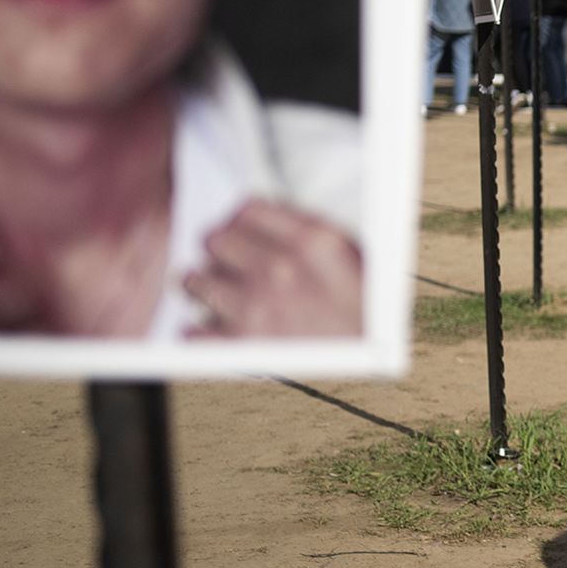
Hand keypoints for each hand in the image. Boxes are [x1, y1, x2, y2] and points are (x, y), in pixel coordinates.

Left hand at [184, 201, 362, 337]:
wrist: (373, 358)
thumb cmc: (364, 307)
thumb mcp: (346, 253)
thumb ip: (302, 230)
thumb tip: (255, 217)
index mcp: (312, 241)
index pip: (247, 209)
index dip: (239, 218)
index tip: (238, 230)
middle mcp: (281, 268)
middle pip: (215, 239)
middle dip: (219, 249)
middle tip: (226, 262)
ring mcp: (258, 307)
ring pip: (195, 279)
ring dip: (204, 285)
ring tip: (219, 293)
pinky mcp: (243, 346)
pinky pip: (193, 330)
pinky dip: (198, 330)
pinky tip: (213, 327)